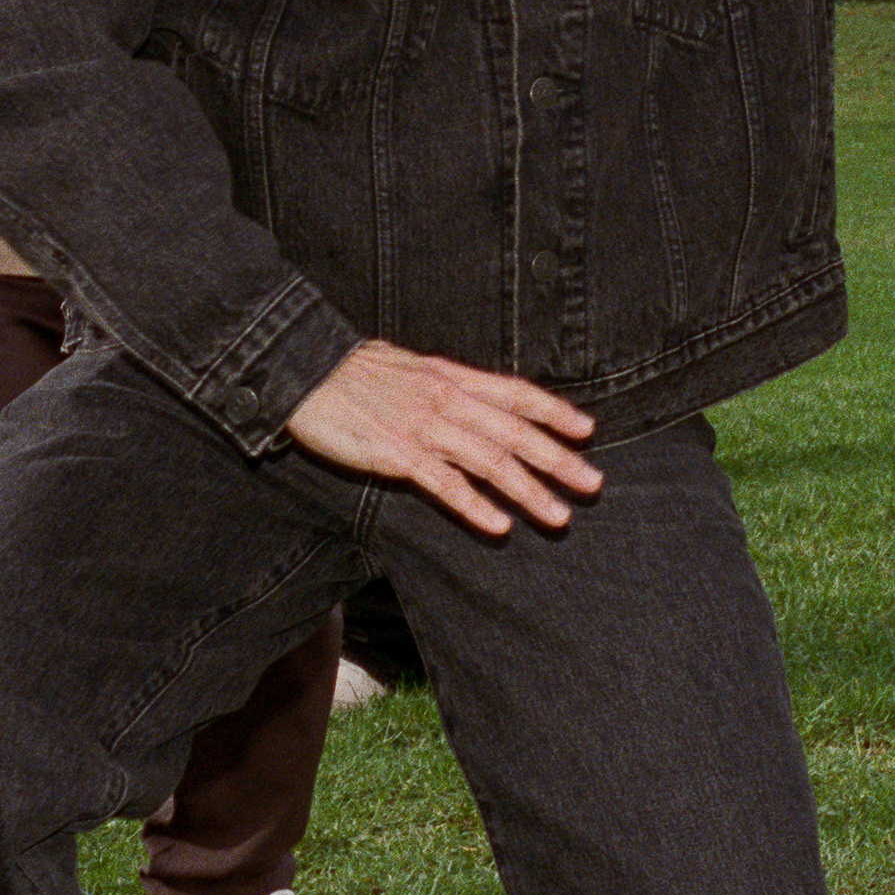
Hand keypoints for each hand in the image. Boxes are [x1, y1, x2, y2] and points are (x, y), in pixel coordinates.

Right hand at [286, 338, 603, 538]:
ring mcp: (423, 427)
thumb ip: (444, 384)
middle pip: (516, 433)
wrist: (301, 370)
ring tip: (559, 516)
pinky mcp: (397, 454)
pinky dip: (475, 506)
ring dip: (529, 492)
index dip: (555, 411)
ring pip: (491, 462)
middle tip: (593, 484)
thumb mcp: (409, 368)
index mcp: (451, 376)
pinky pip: (445, 484)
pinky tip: (499, 526)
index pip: (515, 393)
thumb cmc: (351, 372)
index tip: (587, 430)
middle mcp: (446, 399)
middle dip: (559, 460)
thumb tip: (471, 396)